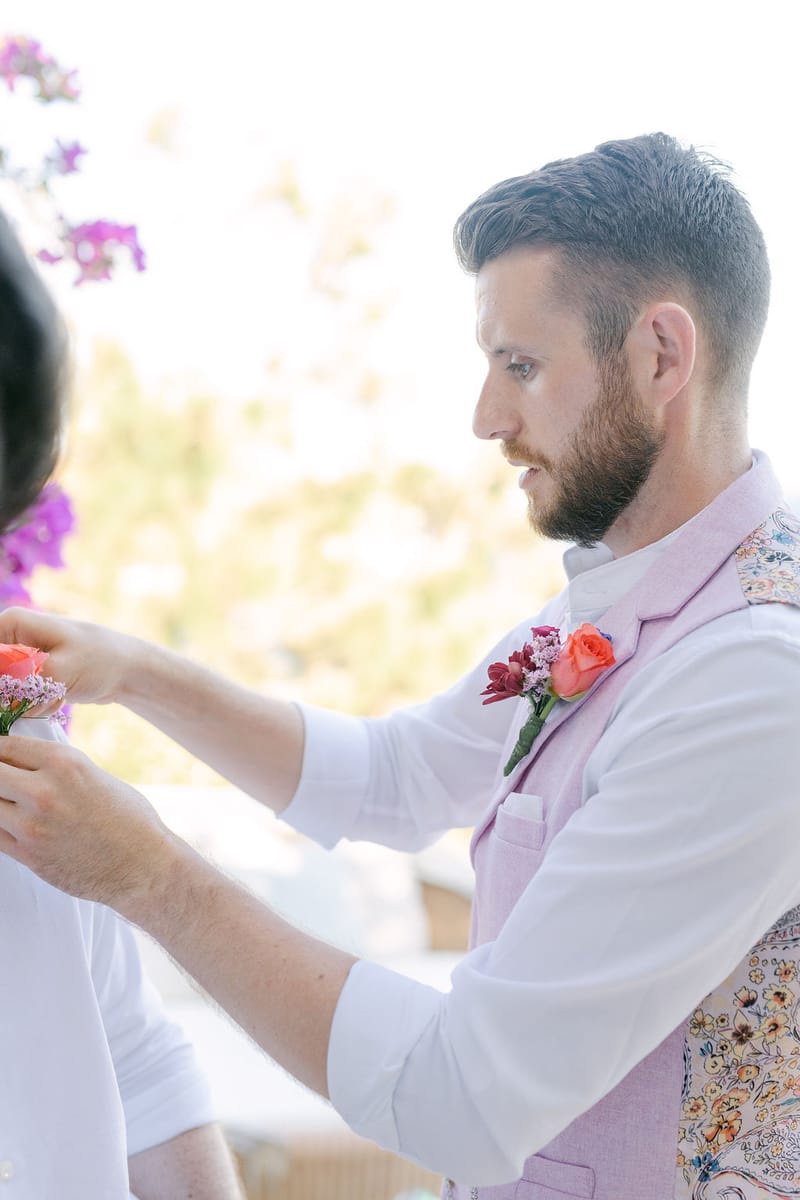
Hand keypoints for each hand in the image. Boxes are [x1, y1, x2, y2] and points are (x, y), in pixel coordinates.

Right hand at [0, 607, 135, 710]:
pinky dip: (39, 704)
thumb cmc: (98, 661)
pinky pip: (20, 697)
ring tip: (56, 696)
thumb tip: (2, 695)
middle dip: (14, 694)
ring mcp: (21, 656)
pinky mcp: (31, 674)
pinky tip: (61, 698)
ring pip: (7, 690)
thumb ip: (16, 684)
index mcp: (12, 623)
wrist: (129, 670)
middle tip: (45, 696)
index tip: (17, 689)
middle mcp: (12, 636)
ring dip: (29, 702)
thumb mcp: (54, 672)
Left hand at [0, 734, 176, 908]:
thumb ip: (56, 769)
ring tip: (12, 804)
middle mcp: (44, 790)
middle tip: (6, 783)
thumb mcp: (94, 776)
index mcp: (65, 763)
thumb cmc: (129, 820)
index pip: (6, 746)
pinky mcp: (28, 854)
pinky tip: (12, 824)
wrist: (143, 865)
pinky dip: (0, 826)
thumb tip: (23, 765)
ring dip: (0, 802)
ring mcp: (32, 825)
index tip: (1, 757)